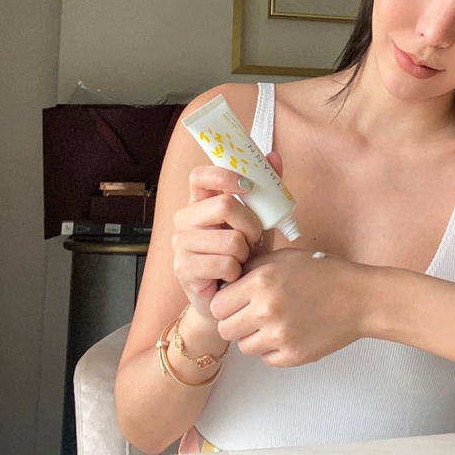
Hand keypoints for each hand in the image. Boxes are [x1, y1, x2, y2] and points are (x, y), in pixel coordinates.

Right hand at [171, 156, 282, 318]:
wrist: (232, 298)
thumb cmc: (244, 256)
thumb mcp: (259, 221)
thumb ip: (266, 190)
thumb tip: (274, 156)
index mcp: (200, 202)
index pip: (200, 176)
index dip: (225, 176)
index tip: (248, 187)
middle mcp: (185, 220)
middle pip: (223, 205)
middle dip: (251, 224)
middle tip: (254, 238)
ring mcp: (181, 245)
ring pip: (229, 239)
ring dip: (245, 253)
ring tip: (241, 260)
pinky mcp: (184, 270)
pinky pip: (224, 264)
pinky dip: (238, 272)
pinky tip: (233, 276)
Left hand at [209, 249, 370, 365]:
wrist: (360, 298)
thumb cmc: (325, 274)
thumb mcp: (285, 258)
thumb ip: (252, 268)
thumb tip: (226, 282)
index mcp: (262, 281)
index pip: (217, 304)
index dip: (225, 304)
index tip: (235, 303)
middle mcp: (267, 309)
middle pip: (225, 329)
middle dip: (236, 322)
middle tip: (252, 315)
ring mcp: (280, 335)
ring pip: (244, 347)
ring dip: (255, 337)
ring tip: (276, 323)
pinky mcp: (293, 355)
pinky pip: (266, 359)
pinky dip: (274, 350)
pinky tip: (290, 333)